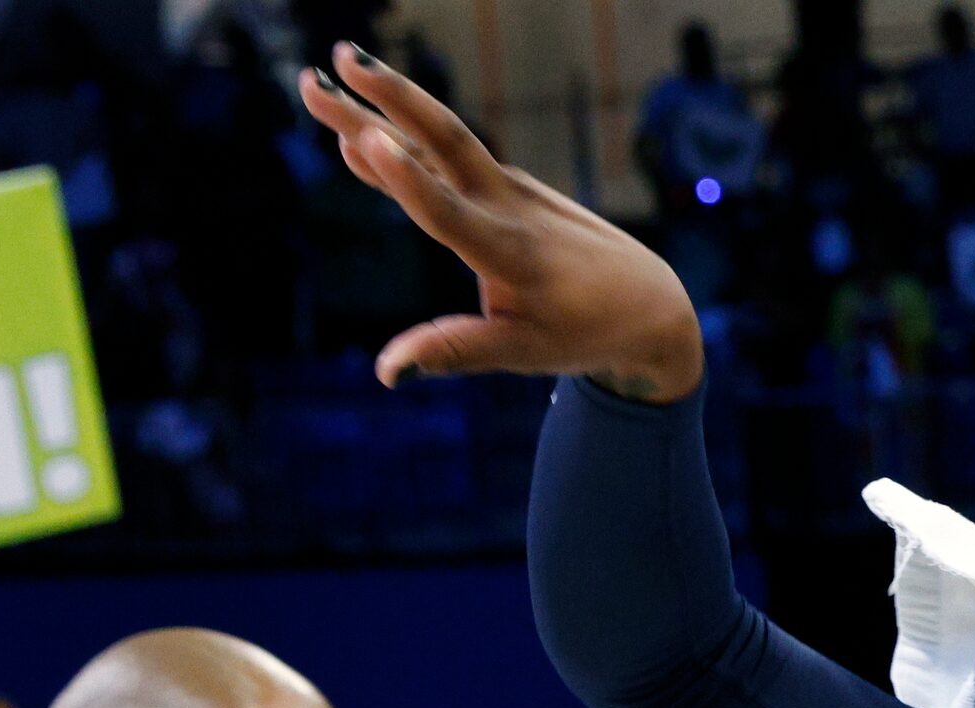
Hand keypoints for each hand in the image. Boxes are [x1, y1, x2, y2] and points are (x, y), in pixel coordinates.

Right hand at [299, 43, 703, 400]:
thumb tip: (387, 372)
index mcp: (510, 252)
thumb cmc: (582, 333)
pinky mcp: (509, 188)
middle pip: (443, 141)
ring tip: (327, 76)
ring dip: (384, 106)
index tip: (365, 138)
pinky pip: (450, 159)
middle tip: (328, 67)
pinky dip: (406, 142)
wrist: (646, 304)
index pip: (449, 212)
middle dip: (386, 100)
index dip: (405, 179)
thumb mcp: (522, 354)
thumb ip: (454, 353)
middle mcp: (509, 206)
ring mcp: (511, 189)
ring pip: (441, 140)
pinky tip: (364, 134)